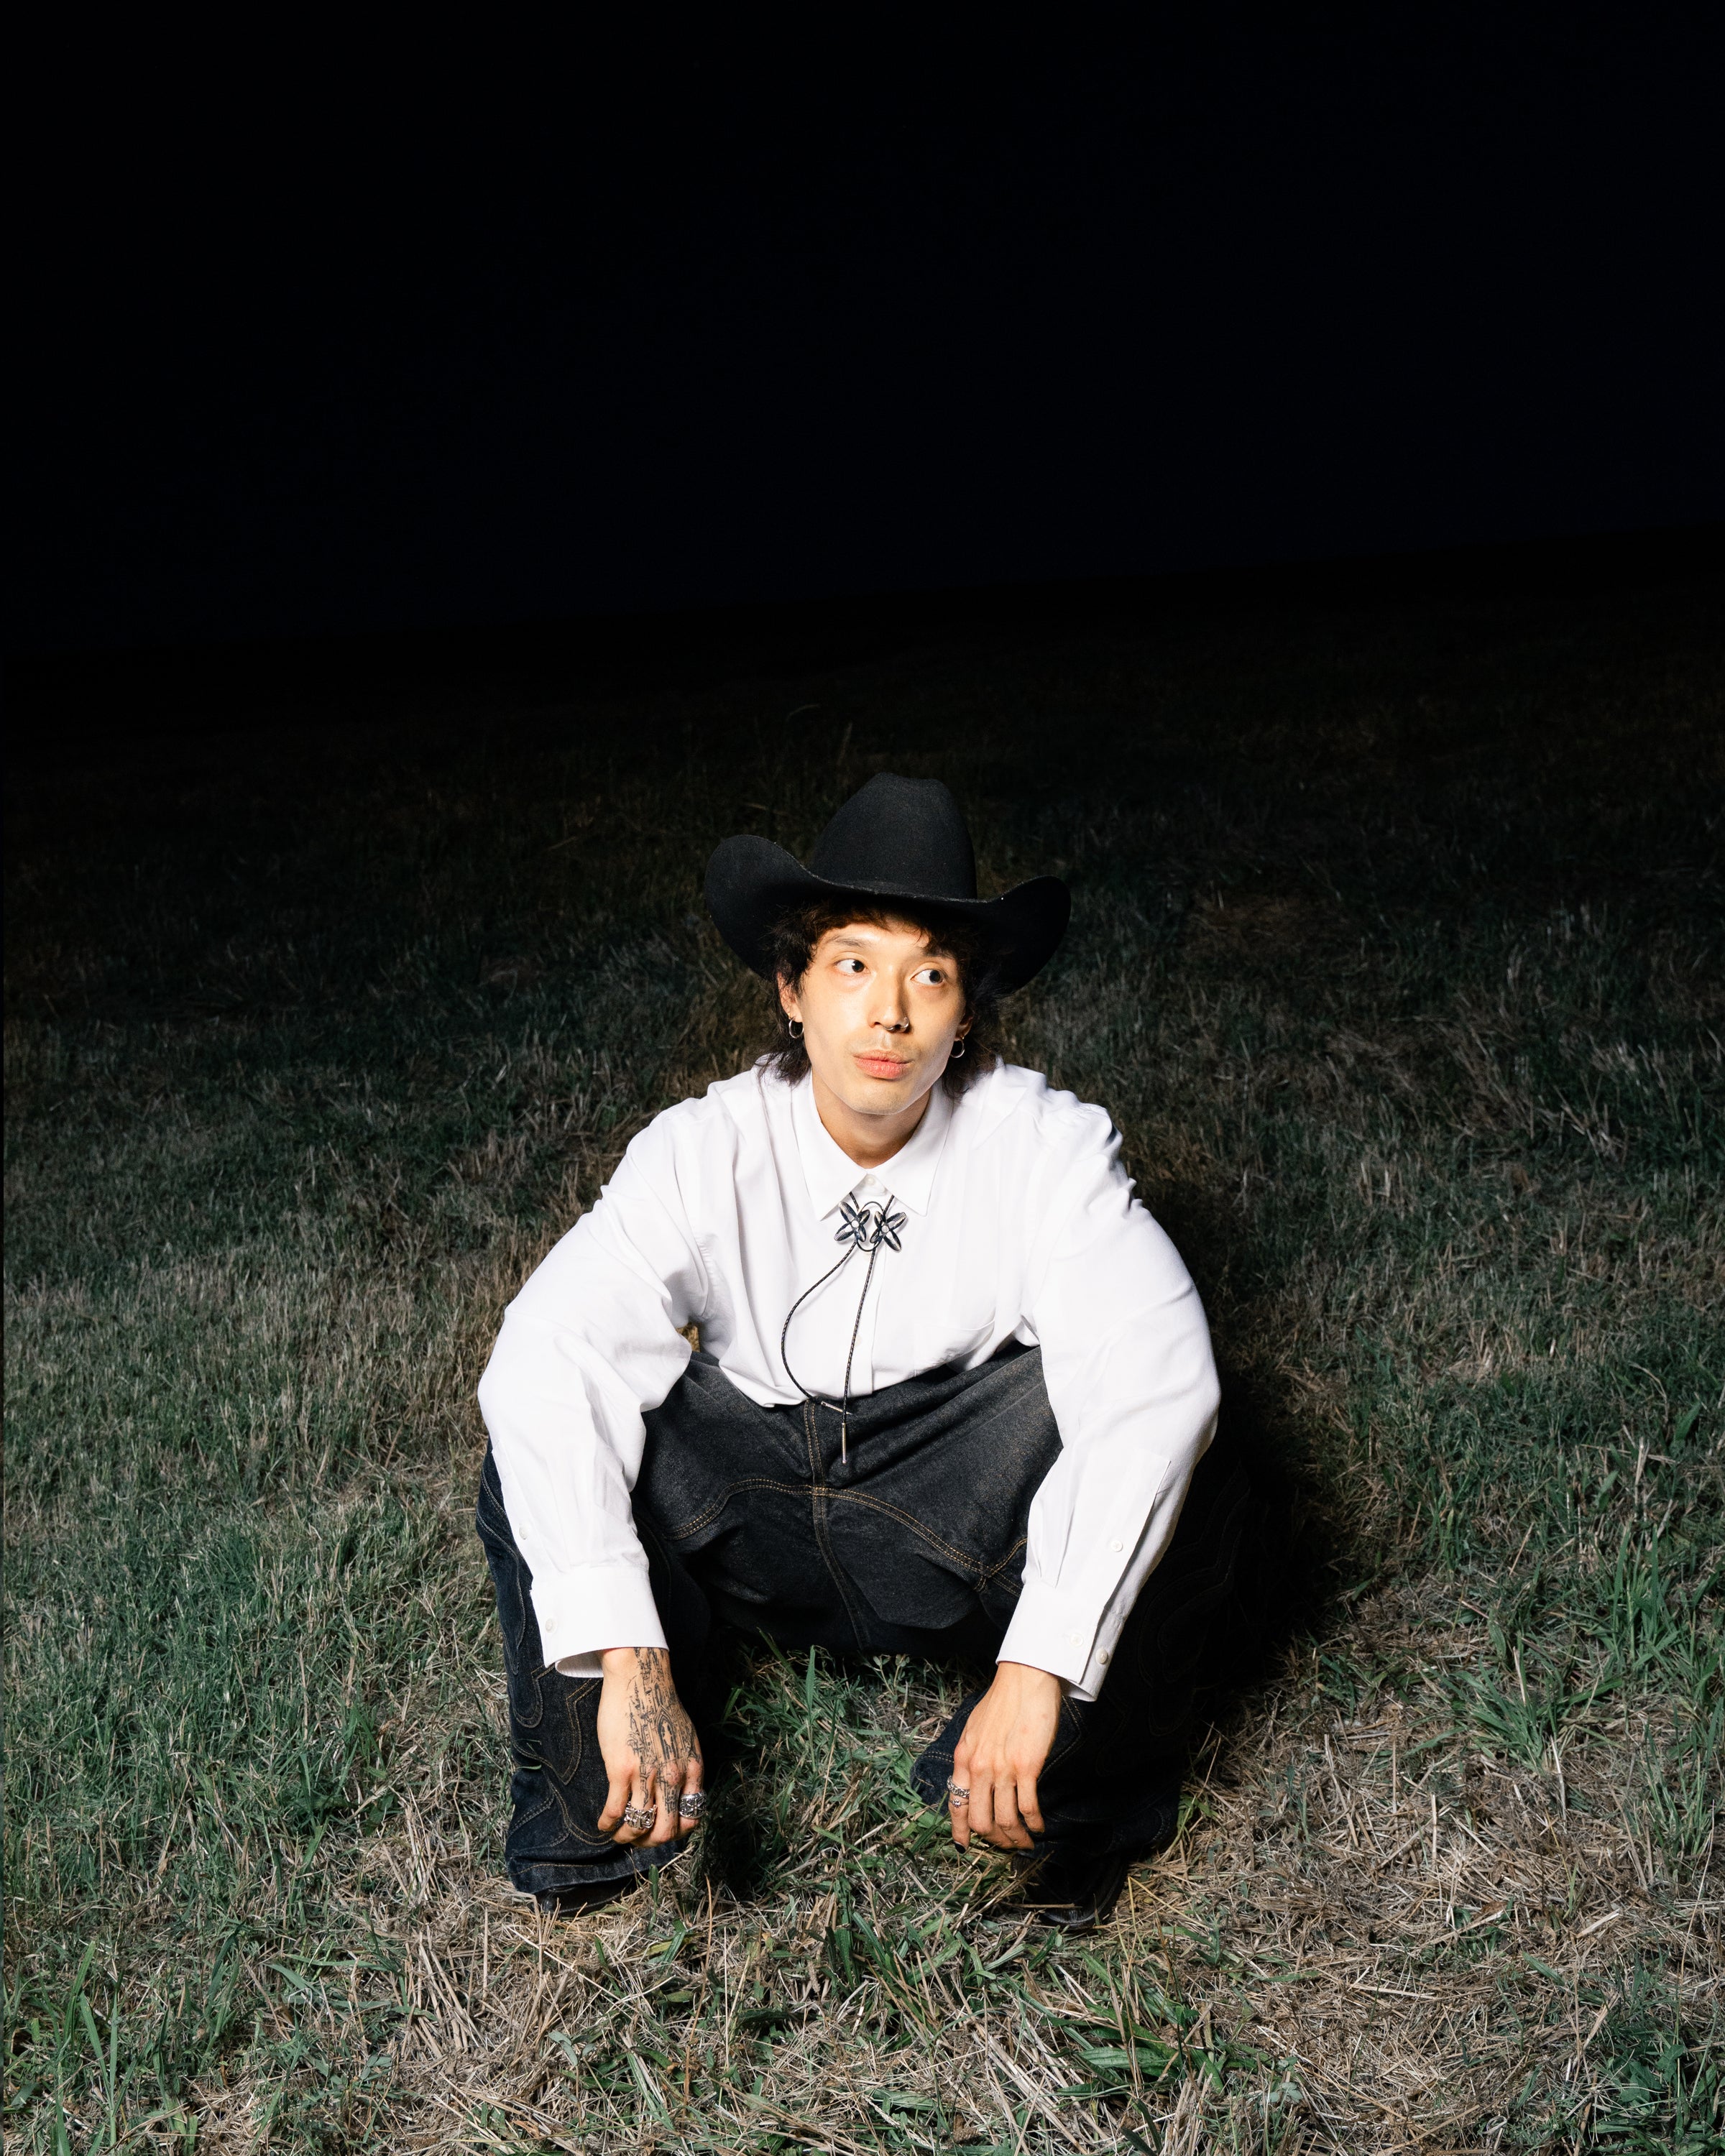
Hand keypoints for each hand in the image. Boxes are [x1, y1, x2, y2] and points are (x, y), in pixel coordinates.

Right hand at [595, 1648, 703, 1846]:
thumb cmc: (661, 1704)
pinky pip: (615, 1811)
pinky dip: (608, 1824)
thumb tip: (681, 1791)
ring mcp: (647, 1774)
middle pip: (666, 1831)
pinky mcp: (621, 1770)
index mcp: (692, 1769)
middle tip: (639, 1840)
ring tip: (618, 1834)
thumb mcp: (687, 1738)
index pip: (692, 1818)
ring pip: (639, 1826)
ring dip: (626, 1837)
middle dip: (651, 1843)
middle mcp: (672, 1776)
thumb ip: (686, 1766)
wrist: (641, 1678)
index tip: (663, 1832)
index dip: (677, 1833)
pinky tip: (603, 1824)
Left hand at [949, 1662, 1061, 1850]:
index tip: (965, 1845)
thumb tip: (977, 1779)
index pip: (956, 1804)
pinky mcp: (1026, 1767)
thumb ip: (973, 1756)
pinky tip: (1038, 1827)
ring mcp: (1002, 1769)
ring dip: (1016, 1838)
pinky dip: (1034, 1824)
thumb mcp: (975, 1729)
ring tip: (1025, 1841)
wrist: (1025, 1679)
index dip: (960, 1830)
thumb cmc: (1003, 1701)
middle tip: (1006, 1844)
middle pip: (981, 1821)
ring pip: (1005, 1820)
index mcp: (964, 1758)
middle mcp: (979, 1767)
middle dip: (994, 1840)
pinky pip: (1028, 1808)